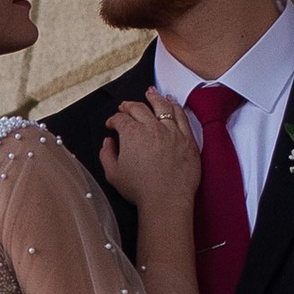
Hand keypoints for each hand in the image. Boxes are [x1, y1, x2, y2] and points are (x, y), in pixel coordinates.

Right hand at [99, 88, 201, 227]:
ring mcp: (172, 131)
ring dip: (154, 98)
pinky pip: (181, 116)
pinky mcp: (187, 139)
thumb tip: (107, 143)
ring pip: (162, 106)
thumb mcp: (113, 174)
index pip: (120, 119)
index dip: (113, 119)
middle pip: (139, 108)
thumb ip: (106, 154)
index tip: (112, 124)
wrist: (166, 200)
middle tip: (125, 106)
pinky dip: (175, 106)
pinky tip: (172, 103)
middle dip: (129, 105)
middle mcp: (152, 128)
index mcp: (132, 134)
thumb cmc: (141, 190)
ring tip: (150, 92)